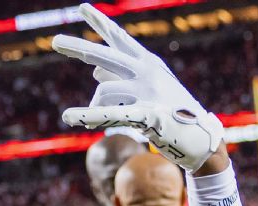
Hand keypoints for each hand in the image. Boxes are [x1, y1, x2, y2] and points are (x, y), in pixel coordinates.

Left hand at [52, 4, 224, 171]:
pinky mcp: (148, 114)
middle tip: (55, 41)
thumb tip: (95, 70)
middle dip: (79, 47)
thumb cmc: (173, 113)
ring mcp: (149, 91)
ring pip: (105, 91)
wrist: (203, 140)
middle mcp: (147, 71)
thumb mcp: (147, 89)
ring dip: (92, 110)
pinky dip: (88, 115)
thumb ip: (119, 77)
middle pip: (105, 56)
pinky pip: (112, 113)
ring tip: (86, 121)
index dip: (100, 23)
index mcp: (147, 62)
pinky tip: (68, 117)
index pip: (119, 38)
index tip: (82, 8)